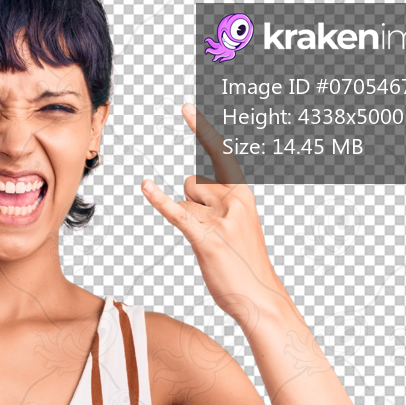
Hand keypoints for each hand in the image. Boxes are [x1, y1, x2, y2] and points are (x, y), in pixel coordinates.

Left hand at [141, 104, 288, 328]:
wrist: (259, 297)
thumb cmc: (244, 263)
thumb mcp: (235, 225)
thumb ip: (215, 202)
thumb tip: (189, 189)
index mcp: (243, 194)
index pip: (221, 153)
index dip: (202, 129)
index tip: (185, 107)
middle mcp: (234, 200)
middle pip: (193, 183)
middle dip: (193, 203)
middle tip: (213, 233)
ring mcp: (221, 219)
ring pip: (185, 202)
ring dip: (189, 221)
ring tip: (211, 245)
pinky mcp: (206, 238)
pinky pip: (177, 212)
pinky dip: (159, 200)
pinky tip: (146, 186)